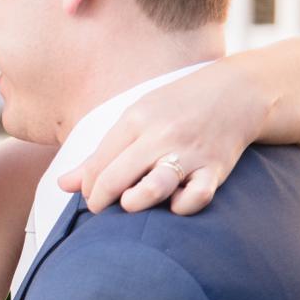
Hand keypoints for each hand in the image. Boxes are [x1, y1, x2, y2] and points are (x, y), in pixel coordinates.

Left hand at [57, 63, 269, 215]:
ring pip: (155, 184)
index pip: (98, 162)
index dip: (87, 187)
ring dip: (136, 201)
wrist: (237, 92)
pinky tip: (174, 205)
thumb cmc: (177, 107)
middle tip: (102, 208)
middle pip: (117, 175)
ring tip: (129, 204)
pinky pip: (198, 195)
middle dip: (101, 199)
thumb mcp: (136, 119)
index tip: (92, 196)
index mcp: (136, 120)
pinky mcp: (215, 168)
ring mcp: (188, 153)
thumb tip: (62, 184)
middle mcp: (160, 136)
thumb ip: (101, 154)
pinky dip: (184, 205)